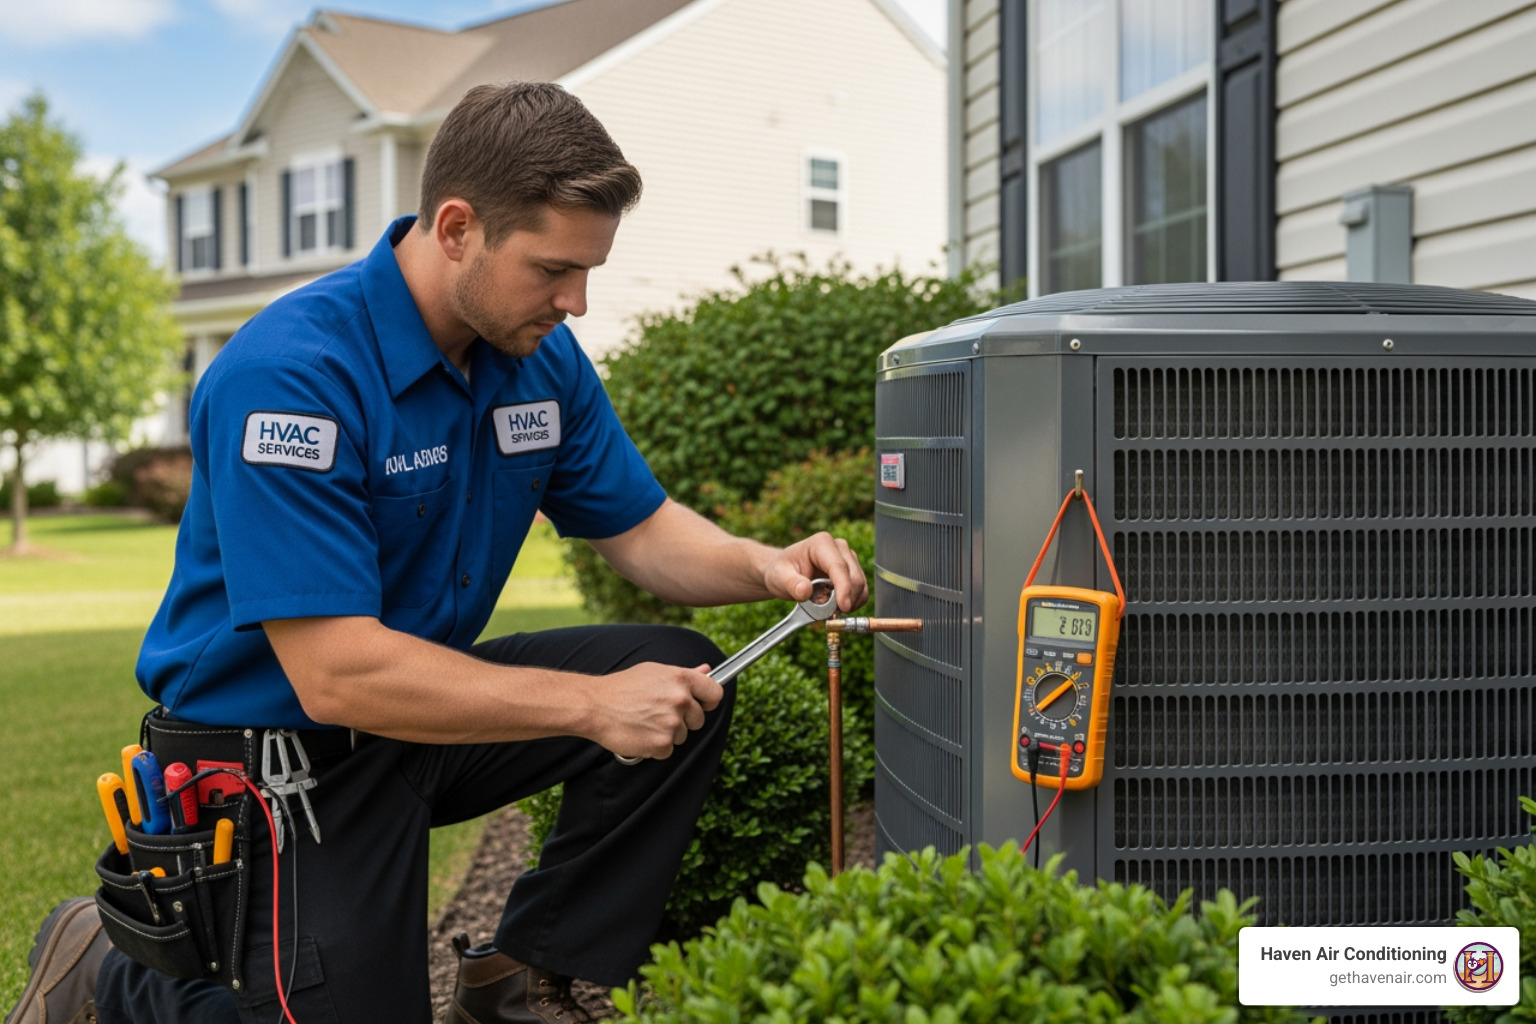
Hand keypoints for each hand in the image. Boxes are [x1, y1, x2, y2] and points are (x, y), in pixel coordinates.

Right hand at [590, 662, 722, 760]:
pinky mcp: (661, 744)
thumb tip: (706, 671)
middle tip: (658, 713)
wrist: (594, 705)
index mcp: (681, 679)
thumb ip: (684, 674)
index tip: (701, 705)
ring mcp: (671, 723)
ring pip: (682, 736)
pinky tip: (641, 733)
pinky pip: (668, 751)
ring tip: (645, 721)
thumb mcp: (654, 671)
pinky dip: (655, 747)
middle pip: (699, 719)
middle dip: (683, 720)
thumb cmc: (622, 687)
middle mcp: (680, 700)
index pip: (715, 693)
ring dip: (667, 733)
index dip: (708, 701)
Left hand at [763, 531, 868, 612]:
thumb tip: (805, 591)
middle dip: (846, 599)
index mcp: (821, 543)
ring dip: (849, 602)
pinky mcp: (853, 571)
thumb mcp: (779, 577)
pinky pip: (861, 591)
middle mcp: (839, 547)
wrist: (785, 573)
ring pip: (860, 585)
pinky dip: (853, 603)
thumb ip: (791, 584)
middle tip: (829, 613)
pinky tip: (837, 606)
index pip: (839, 567)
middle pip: (854, 577)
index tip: (844, 607)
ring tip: (829, 608)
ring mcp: (849, 559)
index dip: (844, 588)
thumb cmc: (781, 571)